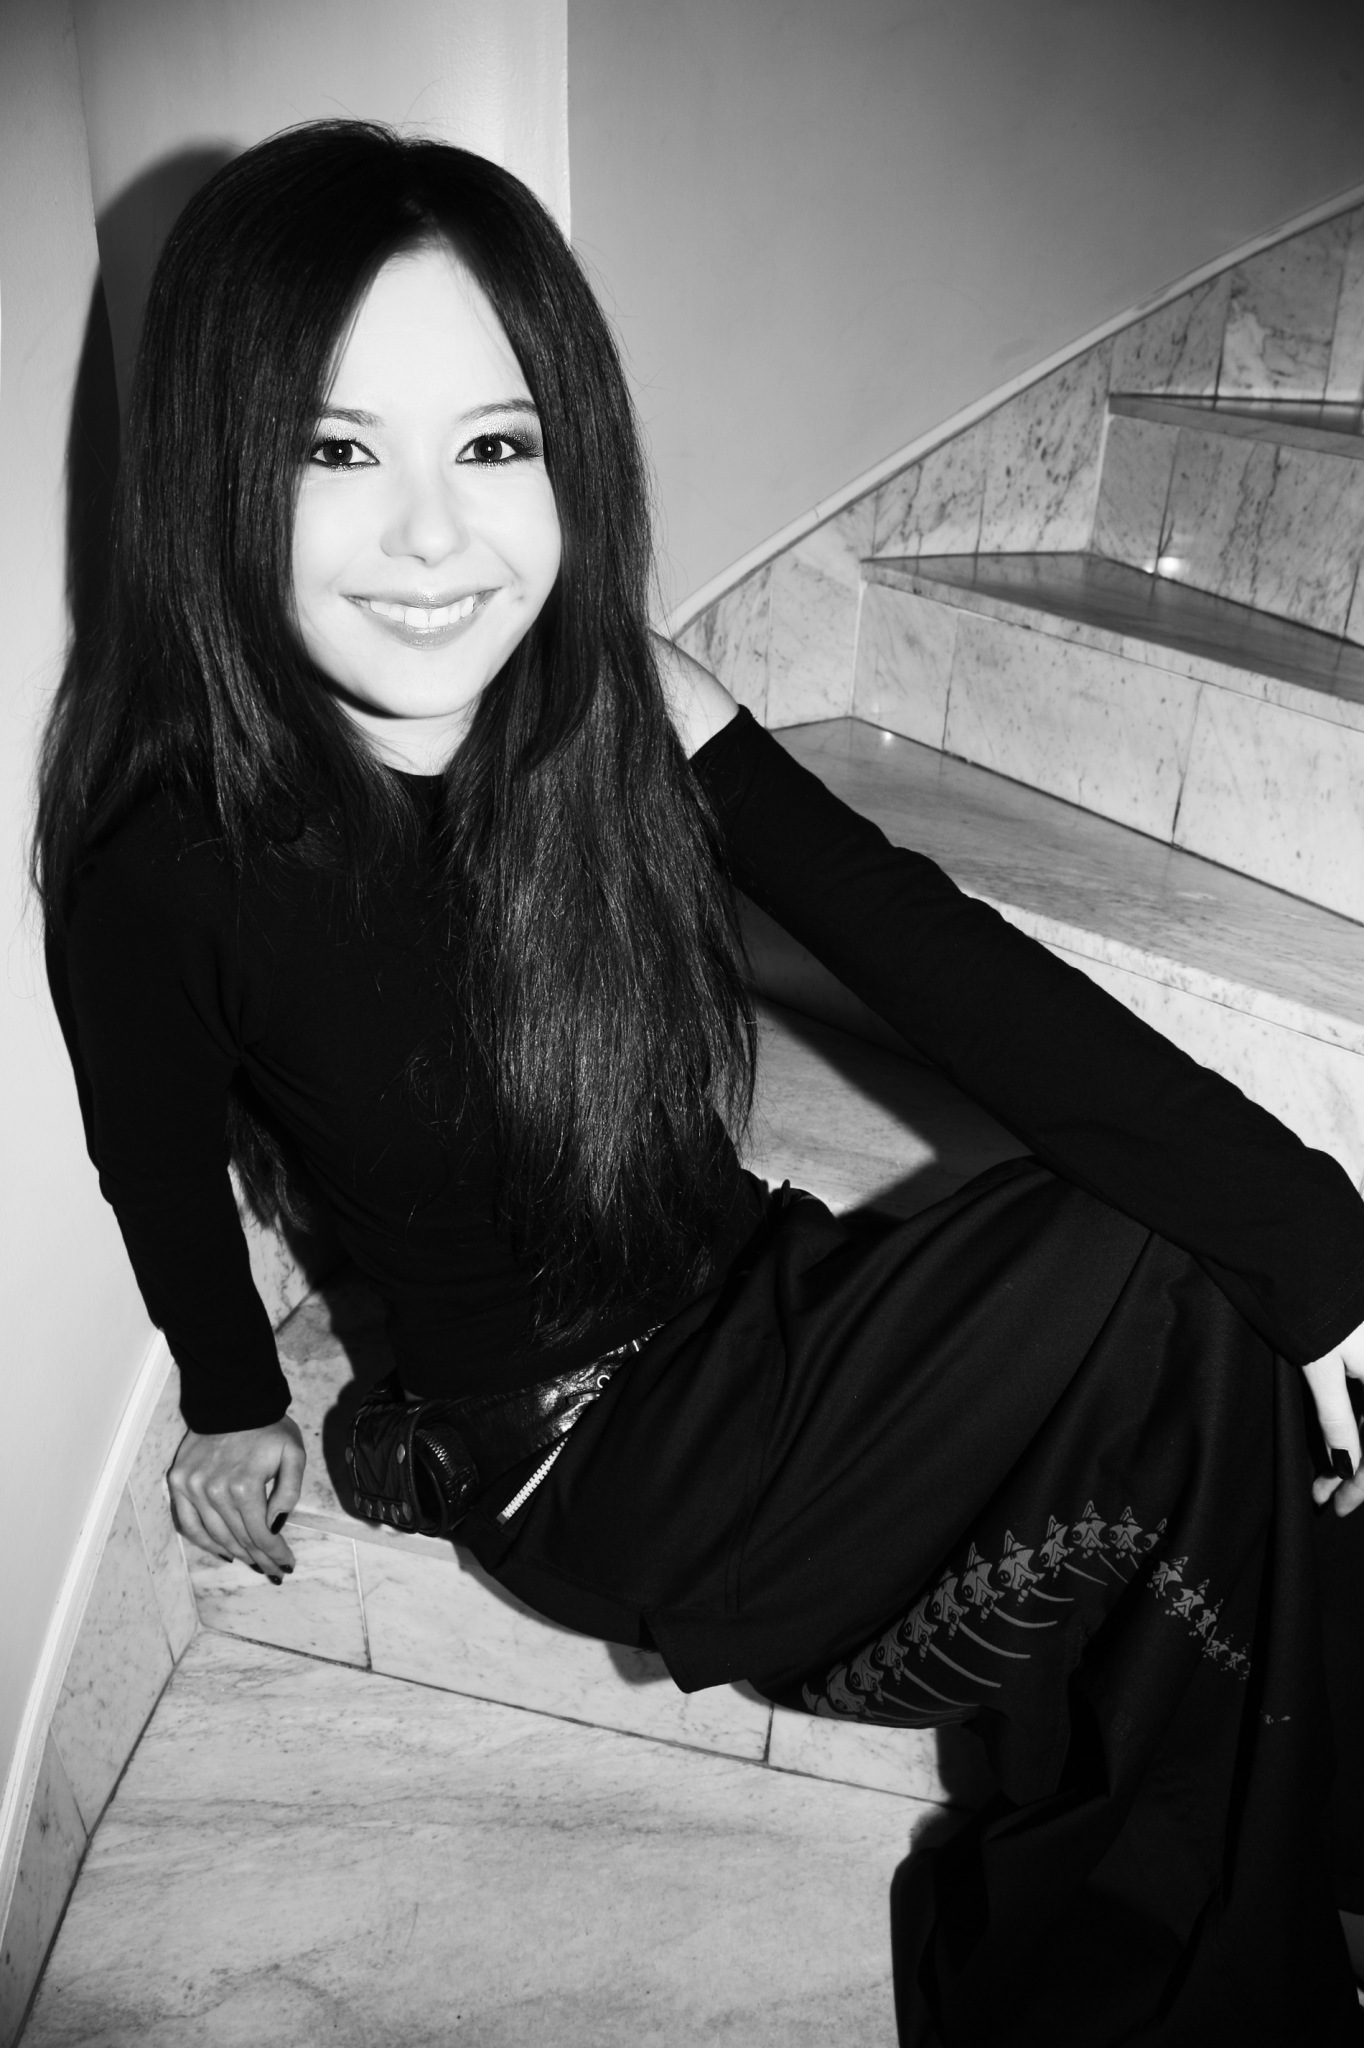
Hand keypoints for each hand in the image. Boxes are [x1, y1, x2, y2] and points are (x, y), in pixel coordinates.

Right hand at [169, 1418, 305, 1575]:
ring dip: (236, 1554)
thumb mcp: (293, 1454)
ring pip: (215, 1535)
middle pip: (239, 1538)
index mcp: (244, 1485)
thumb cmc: (268, 1428)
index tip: (287, 1566)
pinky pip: (189, 1523)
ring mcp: (192, 1487)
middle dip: (260, 1559)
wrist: (232, 1401)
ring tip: (253, 1564)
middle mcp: (214, 1491)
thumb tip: (276, 1525)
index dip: (276, 1554)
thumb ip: (289, 1492)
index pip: (261, 1534)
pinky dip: (205, 1541)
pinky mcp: (178, 1482)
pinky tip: (223, 1551)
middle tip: (274, 1573)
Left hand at [1303, 1318, 1363, 1515]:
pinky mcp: (1363, 1353)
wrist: (1303, 1244)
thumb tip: (1346, 1466)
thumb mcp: (1320, 1364)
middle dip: (1355, 1469)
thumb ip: (1337, 1418)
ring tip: (1324, 1475)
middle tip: (1326, 1496)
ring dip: (1354, 1447)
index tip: (1337, 1506)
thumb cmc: (1313, 1302)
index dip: (1361, 1483)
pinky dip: (1355, 1421)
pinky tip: (1339, 1437)